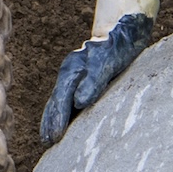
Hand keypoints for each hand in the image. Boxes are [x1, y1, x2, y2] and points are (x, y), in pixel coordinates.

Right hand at [42, 13, 156, 142]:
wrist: (125, 28)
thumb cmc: (117, 45)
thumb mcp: (107, 62)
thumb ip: (94, 82)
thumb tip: (79, 103)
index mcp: (72, 69)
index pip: (61, 99)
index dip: (57, 119)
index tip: (54, 137)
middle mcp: (70, 73)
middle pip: (56, 101)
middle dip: (50, 121)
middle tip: (47, 143)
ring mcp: (75, 76)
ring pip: (60, 100)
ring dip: (53, 119)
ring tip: (49, 138)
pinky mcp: (84, 79)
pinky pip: (69, 99)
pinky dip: (63, 113)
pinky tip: (64, 123)